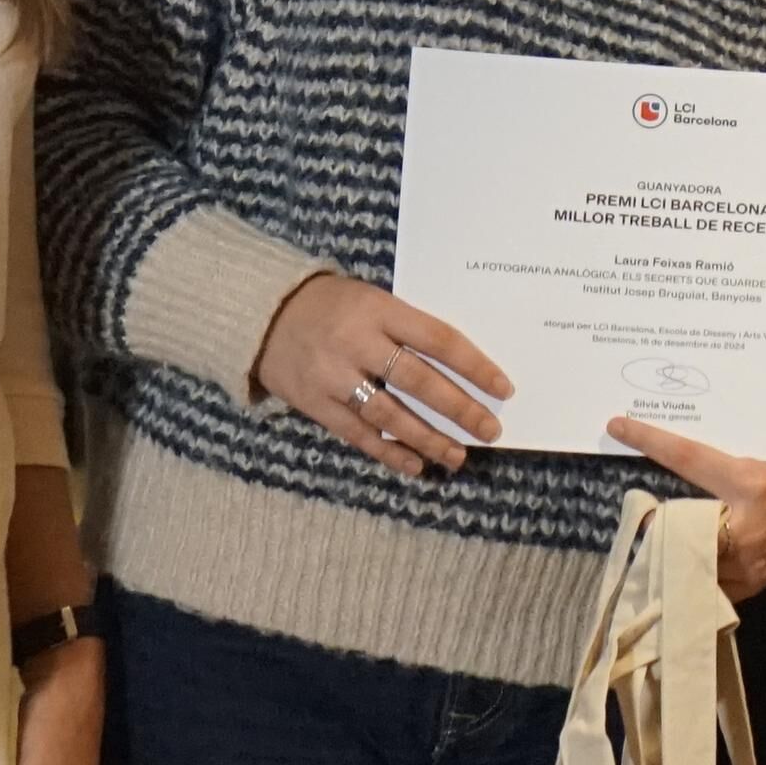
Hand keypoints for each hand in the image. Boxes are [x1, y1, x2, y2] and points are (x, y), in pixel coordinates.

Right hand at [253, 269, 508, 472]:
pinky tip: (415, 465)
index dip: (474, 366)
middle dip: (459, 409)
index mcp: (378, 310)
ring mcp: (333, 376)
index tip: (502, 388)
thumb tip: (459, 365)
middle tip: (490, 430)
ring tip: (457, 456)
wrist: (262, 312)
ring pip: (389, 414)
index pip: (438, 340)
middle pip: (418, 381)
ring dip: (427, 438)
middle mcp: (357, 343)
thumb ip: (406, 327)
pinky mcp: (314, 403)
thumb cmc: (331, 304)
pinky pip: (357, 433)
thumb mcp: (371, 299)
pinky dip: (387, 451)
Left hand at [607, 421, 765, 599]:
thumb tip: (665, 434)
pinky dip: (683, 575)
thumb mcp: (758, 457)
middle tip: (640, 512)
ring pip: (687, 561)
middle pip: (680, 525)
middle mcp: (749, 528)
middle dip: (654, 522)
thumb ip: (719, 454)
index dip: (652, 441)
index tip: (619, 425)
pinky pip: (702, 585)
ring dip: (663, 552)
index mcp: (753, 484)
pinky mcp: (744, 589)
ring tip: (649, 542)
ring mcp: (748, 567)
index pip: (690, 459)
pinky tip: (671, 569)